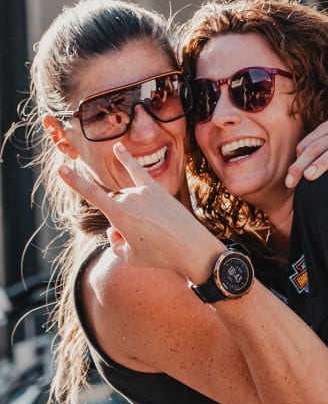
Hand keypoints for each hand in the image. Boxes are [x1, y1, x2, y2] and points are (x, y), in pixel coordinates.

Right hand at [58, 144, 217, 278]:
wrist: (192, 248)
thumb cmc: (160, 255)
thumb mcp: (129, 257)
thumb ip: (115, 241)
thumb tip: (116, 228)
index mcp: (119, 214)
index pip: (90, 194)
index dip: (74, 181)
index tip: (60, 168)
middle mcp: (129, 198)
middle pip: (114, 206)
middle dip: (121, 223)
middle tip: (143, 240)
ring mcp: (144, 192)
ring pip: (126, 200)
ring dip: (133, 215)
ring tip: (153, 231)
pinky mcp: (157, 189)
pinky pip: (138, 171)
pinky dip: (127, 159)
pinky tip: (118, 147)